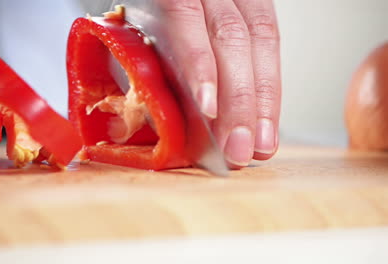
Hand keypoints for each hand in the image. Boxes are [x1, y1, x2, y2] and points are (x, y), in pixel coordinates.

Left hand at [157, 0, 280, 167]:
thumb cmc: (145, 14)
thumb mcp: (134, 31)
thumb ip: (144, 68)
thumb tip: (158, 124)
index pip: (185, 21)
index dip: (200, 66)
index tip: (208, 109)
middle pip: (231, 37)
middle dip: (238, 100)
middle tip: (238, 148)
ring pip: (261, 40)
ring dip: (263, 100)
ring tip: (261, 144)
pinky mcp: (255, 5)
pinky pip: (271, 41)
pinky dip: (270, 86)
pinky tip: (267, 118)